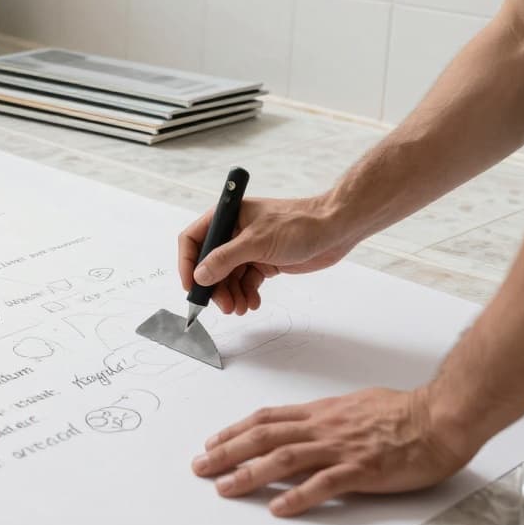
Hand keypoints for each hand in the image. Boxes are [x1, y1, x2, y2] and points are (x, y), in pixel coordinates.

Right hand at [177, 195, 356, 314]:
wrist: (335, 229)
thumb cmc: (299, 224)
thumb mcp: (257, 242)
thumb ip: (225, 259)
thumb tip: (200, 275)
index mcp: (227, 217)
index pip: (194, 239)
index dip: (187, 263)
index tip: (191, 287)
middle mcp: (234, 232)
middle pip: (210, 263)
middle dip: (214, 287)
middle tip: (223, 306)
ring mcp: (249, 247)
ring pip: (228, 276)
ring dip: (231, 294)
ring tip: (239, 308)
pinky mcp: (264, 261)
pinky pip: (246, 281)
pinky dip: (247, 293)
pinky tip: (252, 302)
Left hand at [190, 388, 478, 516]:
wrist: (439, 416)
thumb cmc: (403, 411)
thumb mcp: (354, 406)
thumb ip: (327, 418)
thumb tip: (307, 424)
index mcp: (321, 413)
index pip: (267, 420)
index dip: (235, 430)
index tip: (212, 441)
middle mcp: (323, 428)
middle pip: (263, 438)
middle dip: (226, 452)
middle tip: (200, 466)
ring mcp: (341, 448)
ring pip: (284, 459)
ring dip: (249, 474)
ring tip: (224, 488)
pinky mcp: (362, 470)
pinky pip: (324, 485)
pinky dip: (298, 497)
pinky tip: (278, 508)